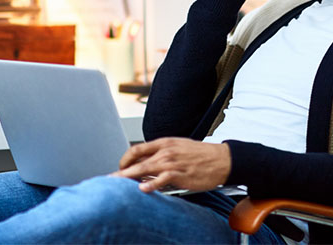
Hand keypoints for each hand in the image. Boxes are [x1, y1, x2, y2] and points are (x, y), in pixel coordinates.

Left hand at [113, 138, 230, 192]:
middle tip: (110, 179)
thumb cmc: (201, 155)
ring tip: (118, 183)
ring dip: (129, 177)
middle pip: (137, 160)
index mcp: (165, 143)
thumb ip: (161, 154)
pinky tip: (143, 188)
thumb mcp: (179, 148)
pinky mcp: (181, 174)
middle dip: (121, 170)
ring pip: (145, 168)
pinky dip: (151, 184)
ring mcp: (173, 162)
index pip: (137, 149)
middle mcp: (166, 151)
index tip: (119, 168)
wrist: (222, 159)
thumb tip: (145, 165)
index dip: (125, 159)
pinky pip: (162, 179)